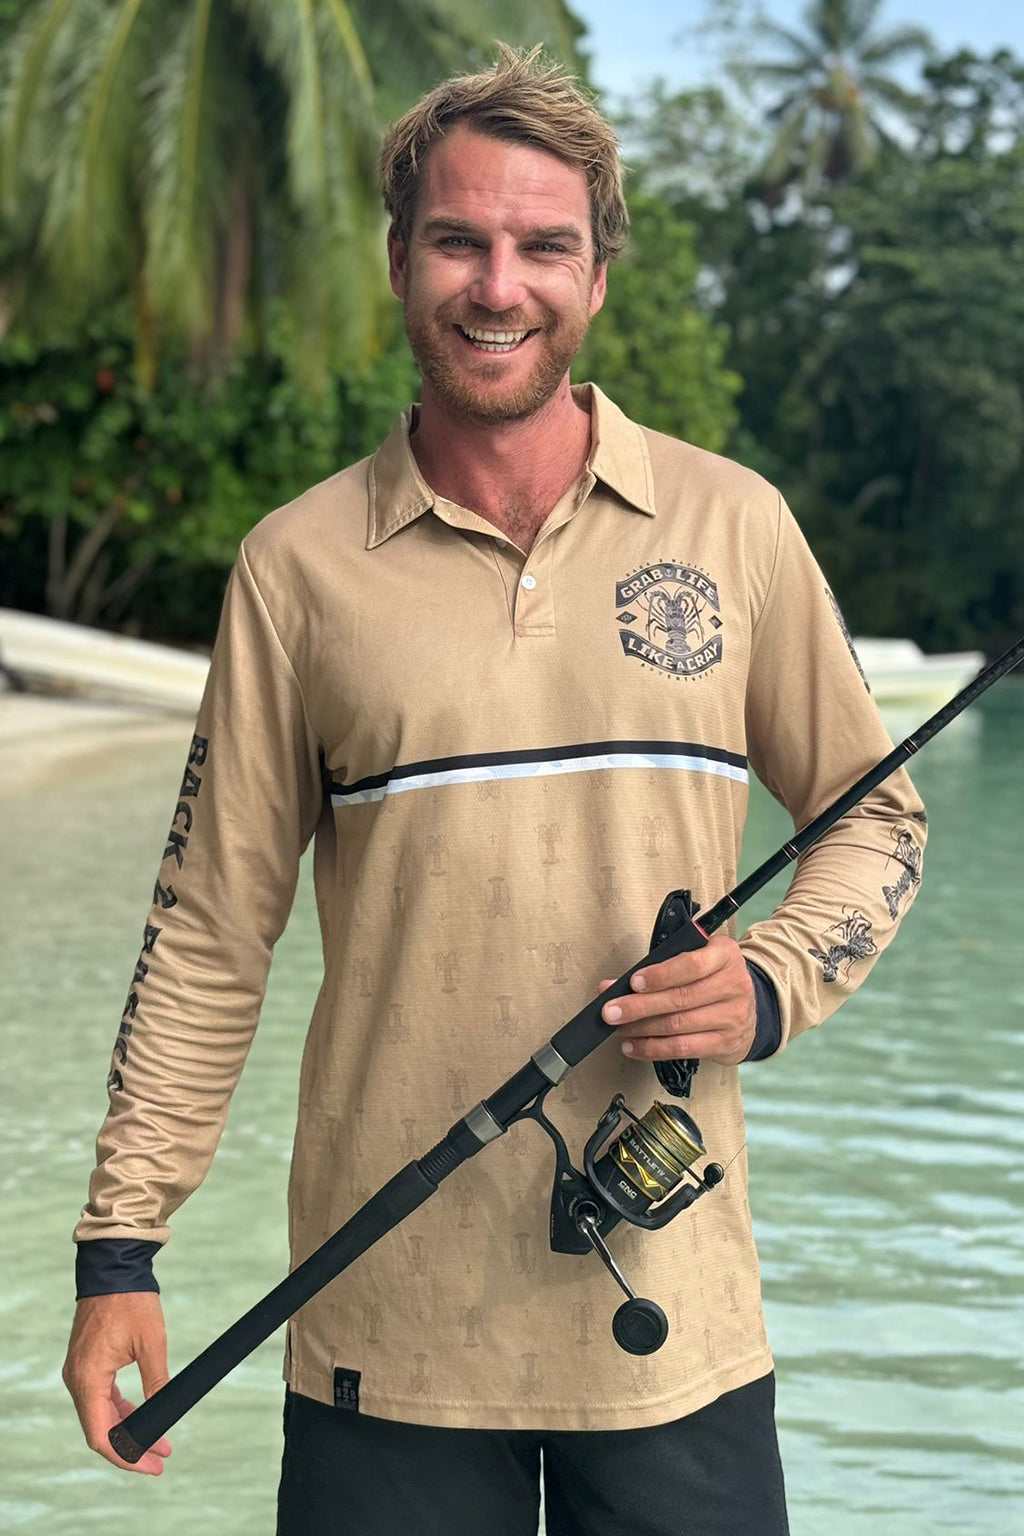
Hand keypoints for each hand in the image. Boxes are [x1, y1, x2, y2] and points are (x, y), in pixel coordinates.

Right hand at [63, 1292, 172, 1474]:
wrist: (113, 1267)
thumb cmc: (132, 1301)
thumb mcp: (152, 1343)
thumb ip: (157, 1382)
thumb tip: (166, 1413)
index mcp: (88, 1379)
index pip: (101, 1435)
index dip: (127, 1456)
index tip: (153, 1464)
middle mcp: (77, 1380)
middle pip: (100, 1429)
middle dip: (132, 1446)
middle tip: (163, 1457)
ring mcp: (79, 1372)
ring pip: (100, 1414)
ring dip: (128, 1429)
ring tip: (161, 1440)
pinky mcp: (86, 1363)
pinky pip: (100, 1397)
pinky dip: (120, 1410)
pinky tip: (144, 1416)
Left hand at [599, 935, 756, 1064]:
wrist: (747, 1007)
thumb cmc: (711, 978)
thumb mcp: (695, 958)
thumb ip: (658, 968)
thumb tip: (611, 986)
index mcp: (724, 955)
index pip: (691, 965)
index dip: (659, 975)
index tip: (633, 983)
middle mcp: (733, 984)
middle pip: (680, 998)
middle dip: (639, 1006)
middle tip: (611, 1012)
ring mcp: (732, 1016)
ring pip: (678, 1025)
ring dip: (642, 1029)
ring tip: (619, 1029)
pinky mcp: (725, 1042)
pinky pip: (683, 1048)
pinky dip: (653, 1049)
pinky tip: (634, 1046)